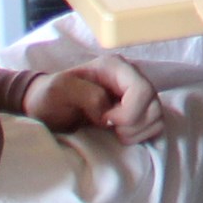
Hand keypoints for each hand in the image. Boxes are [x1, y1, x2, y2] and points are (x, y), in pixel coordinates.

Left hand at [19, 56, 163, 141]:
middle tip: (108, 128)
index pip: (142, 89)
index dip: (128, 112)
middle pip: (153, 104)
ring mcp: (137, 95)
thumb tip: (107, 111)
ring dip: (137, 131)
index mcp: (115, 67)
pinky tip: (122, 135)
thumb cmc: (50, 96)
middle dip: (132, 124)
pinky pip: (155, 125)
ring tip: (114, 133)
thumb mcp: (60, 90)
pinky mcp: (139, 111)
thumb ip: (85, 94)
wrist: (45, 108)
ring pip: (157, 115)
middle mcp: (131, 77)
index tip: (104, 122)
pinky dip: (142, 135)